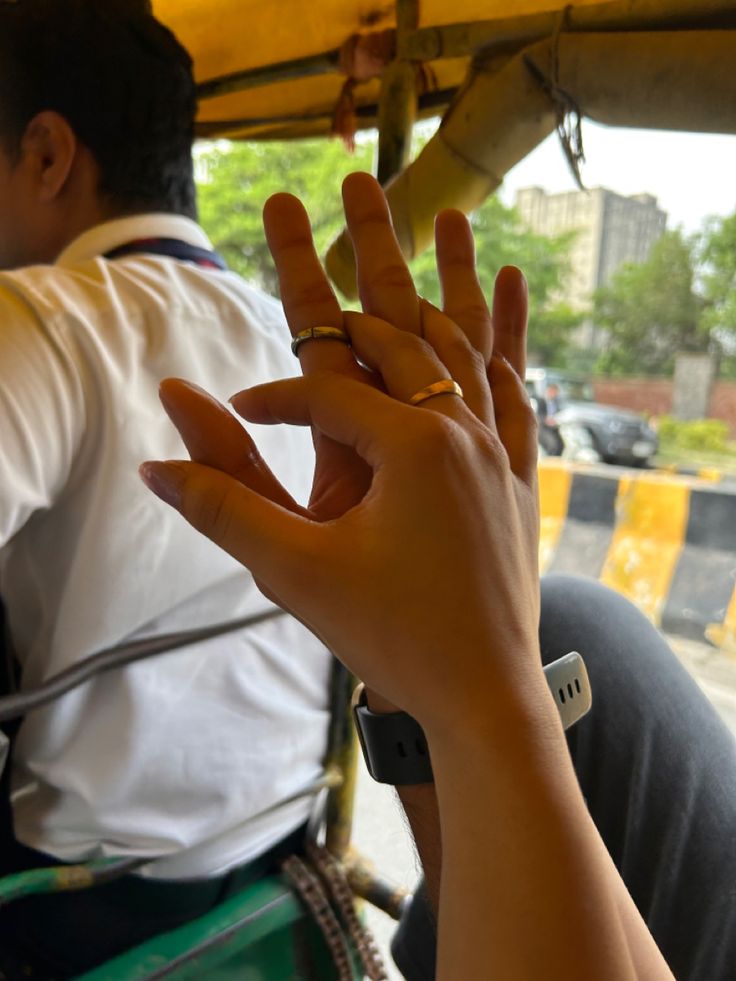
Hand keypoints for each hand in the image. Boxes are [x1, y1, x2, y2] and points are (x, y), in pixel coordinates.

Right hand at [140, 308, 540, 737]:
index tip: (239, 409)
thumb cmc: (393, 635)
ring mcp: (502, 460)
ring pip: (468, 368)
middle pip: (407, 352)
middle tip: (325, 309)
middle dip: (358, 325)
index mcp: (413, 443)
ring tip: (405, 309)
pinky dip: (500, 374)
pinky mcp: (521, 490)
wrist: (485, 697)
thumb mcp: (295, 570)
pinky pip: (518, 411)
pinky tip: (499, 362)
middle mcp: (466, 434)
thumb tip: (152, 467)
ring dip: (431, 330)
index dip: (274, 397)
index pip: (328, 395)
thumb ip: (222, 508)